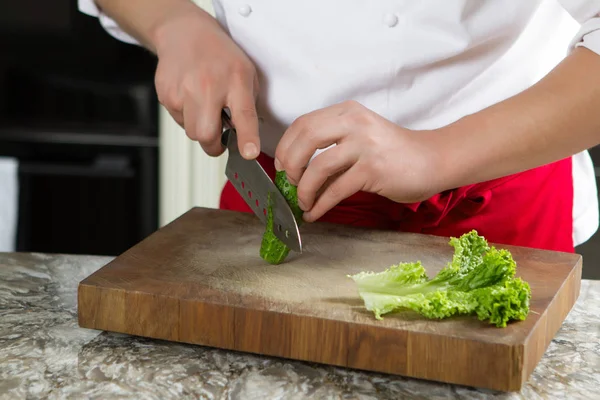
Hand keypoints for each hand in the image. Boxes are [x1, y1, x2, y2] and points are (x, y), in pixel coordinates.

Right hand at [153, 3, 259, 158]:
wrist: (184, 33)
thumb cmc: (219, 56)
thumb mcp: (246, 74)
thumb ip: (247, 105)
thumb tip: (244, 137)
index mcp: (236, 81)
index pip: (243, 115)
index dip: (247, 137)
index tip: (249, 153)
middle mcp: (208, 86)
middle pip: (207, 135)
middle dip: (214, 145)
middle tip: (220, 138)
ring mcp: (183, 90)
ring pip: (191, 132)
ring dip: (200, 129)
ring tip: (205, 108)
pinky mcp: (166, 95)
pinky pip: (179, 122)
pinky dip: (186, 117)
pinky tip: (191, 99)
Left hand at [274, 101, 443, 221]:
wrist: (434, 160)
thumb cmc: (395, 151)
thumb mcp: (361, 135)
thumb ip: (333, 143)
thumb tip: (297, 168)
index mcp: (347, 112)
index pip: (303, 123)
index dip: (286, 145)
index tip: (281, 164)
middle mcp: (354, 123)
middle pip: (305, 139)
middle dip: (289, 164)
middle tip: (289, 182)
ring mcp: (365, 145)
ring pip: (318, 168)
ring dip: (304, 190)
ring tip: (303, 203)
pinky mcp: (373, 170)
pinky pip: (336, 190)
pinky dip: (320, 205)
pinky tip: (314, 214)